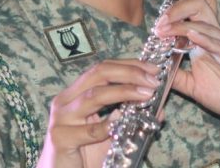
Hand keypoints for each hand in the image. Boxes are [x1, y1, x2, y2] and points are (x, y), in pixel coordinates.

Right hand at [37, 59, 158, 167]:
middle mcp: (65, 101)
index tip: (153, 69)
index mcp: (74, 94)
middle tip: (152, 80)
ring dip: (124, 92)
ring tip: (146, 95)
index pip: (103, 69)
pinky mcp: (60, 138)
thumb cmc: (84, 155)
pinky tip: (123, 122)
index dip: (129, 65)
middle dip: (129, 73)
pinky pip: (90, 130)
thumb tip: (159, 109)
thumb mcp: (110, 133)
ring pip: (95, 96)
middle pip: (98, 74)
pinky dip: (109, 125)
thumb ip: (130, 119)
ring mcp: (61, 119)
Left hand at [155, 0, 219, 145]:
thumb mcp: (194, 87)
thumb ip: (176, 77)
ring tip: (165, 28)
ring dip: (182, 24)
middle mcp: (216, 38)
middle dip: (176, 9)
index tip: (155, 28)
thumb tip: (153, 71)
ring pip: (205, 23)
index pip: (188, 15)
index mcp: (205, 42)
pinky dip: (205, 38)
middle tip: (160, 23)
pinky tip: (192, 35)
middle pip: (198, 6)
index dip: (170, 17)